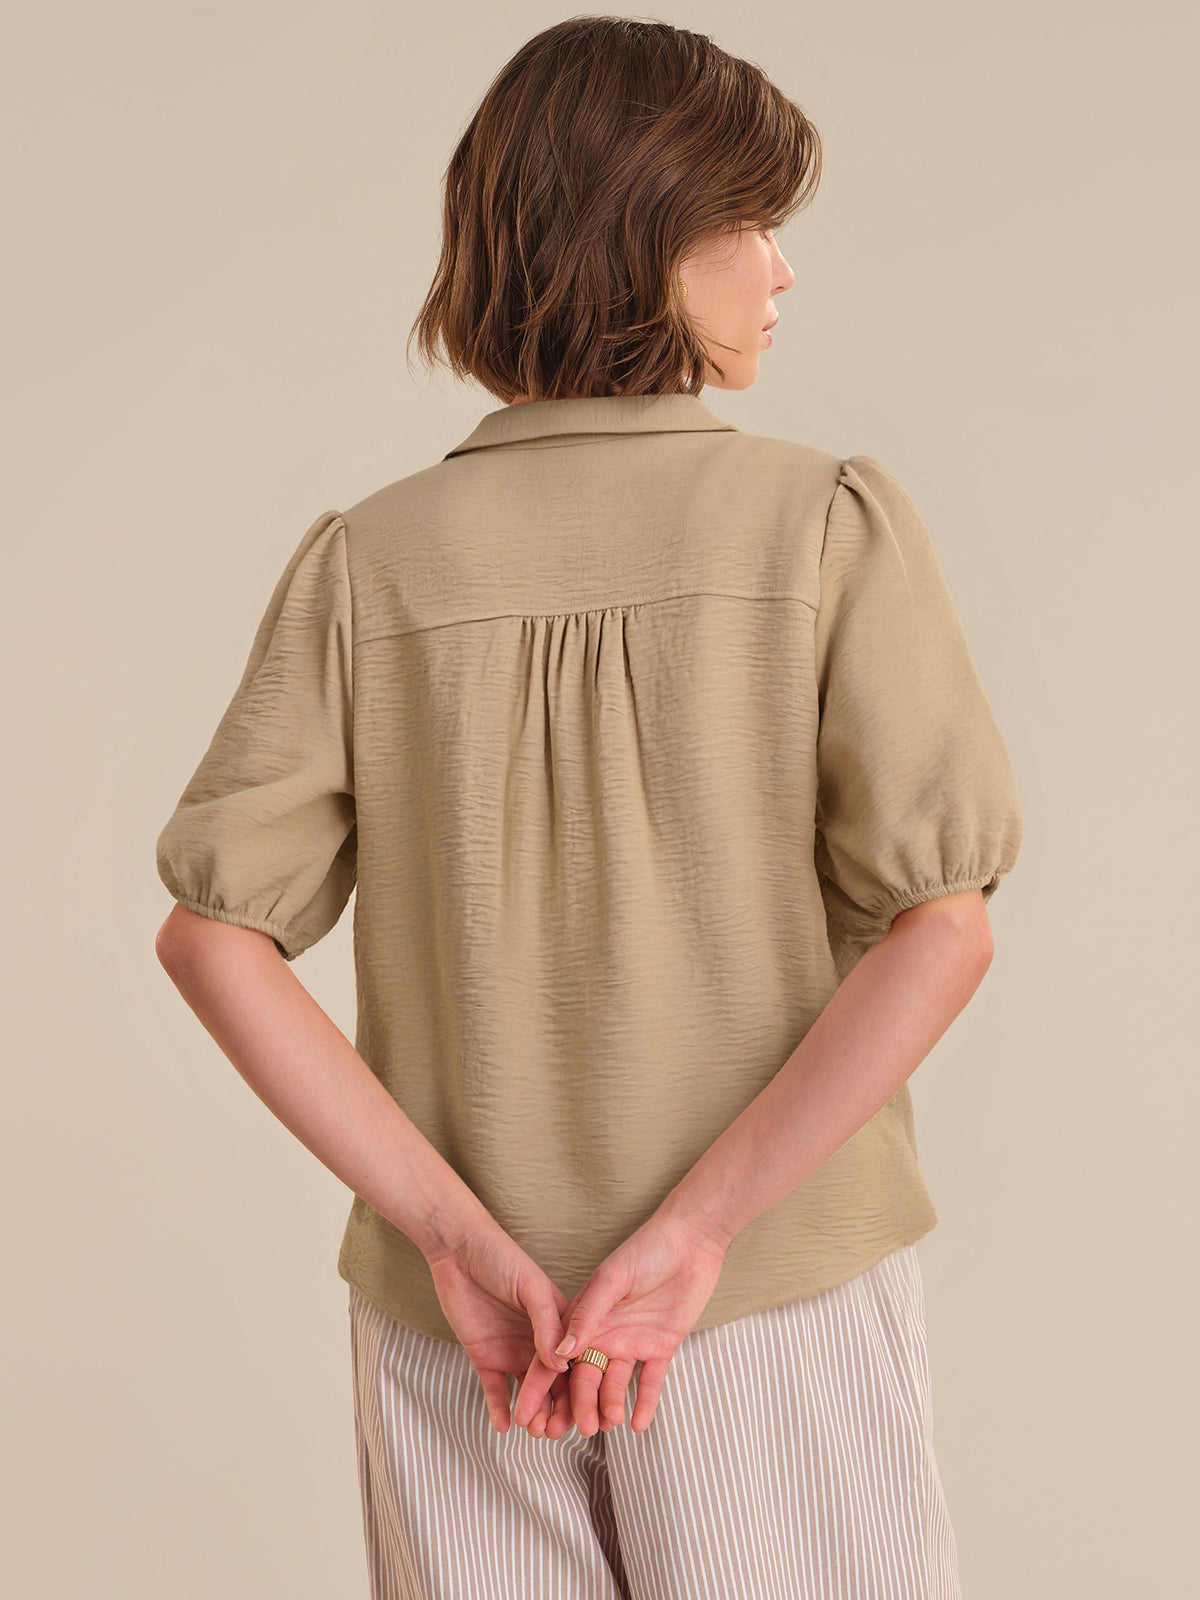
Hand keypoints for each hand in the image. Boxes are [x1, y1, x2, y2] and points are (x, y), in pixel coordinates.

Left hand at [425, 1222, 577, 1437]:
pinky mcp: (485, 1356)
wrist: (457, 1250)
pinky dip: (499, 1408)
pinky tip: (504, 1425)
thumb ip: (546, 1325)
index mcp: (557, 1323)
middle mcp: (538, 1341)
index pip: (572, 1362)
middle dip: (556, 1409)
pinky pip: (495, 1389)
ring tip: (533, 1431)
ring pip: (527, 1392)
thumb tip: (562, 1366)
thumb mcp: (531, 1288)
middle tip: (555, 1432)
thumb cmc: (501, 1258)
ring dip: (532, 1412)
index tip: (583, 1413)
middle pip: (552, 1384)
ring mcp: (511, 1350)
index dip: (578, 1389)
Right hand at [512, 1210, 728, 1436]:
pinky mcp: (662, 1346)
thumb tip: (560, 1354)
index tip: (526, 1415)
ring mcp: (633, 1342)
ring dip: (610, 1404)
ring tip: (608, 1424)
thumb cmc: (646, 1249)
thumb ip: (587, 1316)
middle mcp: (605, 1333)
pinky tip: (638, 1424)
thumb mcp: (612, 1279)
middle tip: (574, 1429)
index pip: (557, 1356)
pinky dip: (645, 1403)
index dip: (540, 1385)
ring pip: (616, 1383)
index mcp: (585, 1316)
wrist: (691, 1240)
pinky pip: (651, 1381)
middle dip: (578, 1404)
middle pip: (586, 1376)